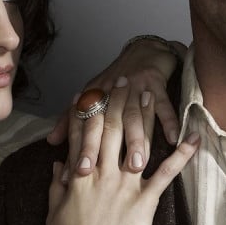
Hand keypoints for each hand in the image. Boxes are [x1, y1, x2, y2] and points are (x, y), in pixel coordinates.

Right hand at [45, 77, 198, 224]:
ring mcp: (123, 188)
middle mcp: (100, 176)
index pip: (82, 134)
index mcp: (77, 177)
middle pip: (109, 129)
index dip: (89, 109)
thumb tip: (59, 163)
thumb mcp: (54, 213)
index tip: (94, 90)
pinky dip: (181, 156)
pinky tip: (193, 139)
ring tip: (150, 91)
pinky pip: (165, 175)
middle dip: (116, 101)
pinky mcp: (144, 203)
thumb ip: (56, 185)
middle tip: (124, 79)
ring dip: (144, 115)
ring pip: (135, 143)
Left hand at [48, 36, 184, 177]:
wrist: (144, 50)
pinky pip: (164, 105)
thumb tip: (52, 142)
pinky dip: (169, 121)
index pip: (84, 126)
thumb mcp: (92, 95)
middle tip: (100, 174)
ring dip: (136, 140)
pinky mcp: (156, 83)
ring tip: (137, 164)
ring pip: (133, 116)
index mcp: (94, 97)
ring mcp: (134, 87)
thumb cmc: (116, 78)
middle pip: (106, 123)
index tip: (76, 172)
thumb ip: (70, 120)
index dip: (80, 148)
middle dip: (102, 148)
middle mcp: (111, 92)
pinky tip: (174, 139)